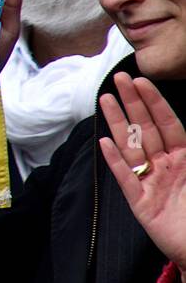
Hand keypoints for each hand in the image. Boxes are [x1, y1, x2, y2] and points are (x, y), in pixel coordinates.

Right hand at [98, 73, 185, 280]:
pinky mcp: (140, 202)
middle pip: (145, 129)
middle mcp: (165, 166)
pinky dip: (115, 161)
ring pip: (131, 147)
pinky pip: (126, 178)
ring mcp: (150, 182)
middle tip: (118, 79)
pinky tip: (105, 143)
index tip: (141, 81)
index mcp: (184, 159)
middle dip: (132, 103)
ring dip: (117, 123)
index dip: (154, 102)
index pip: (167, 123)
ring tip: (105, 100)